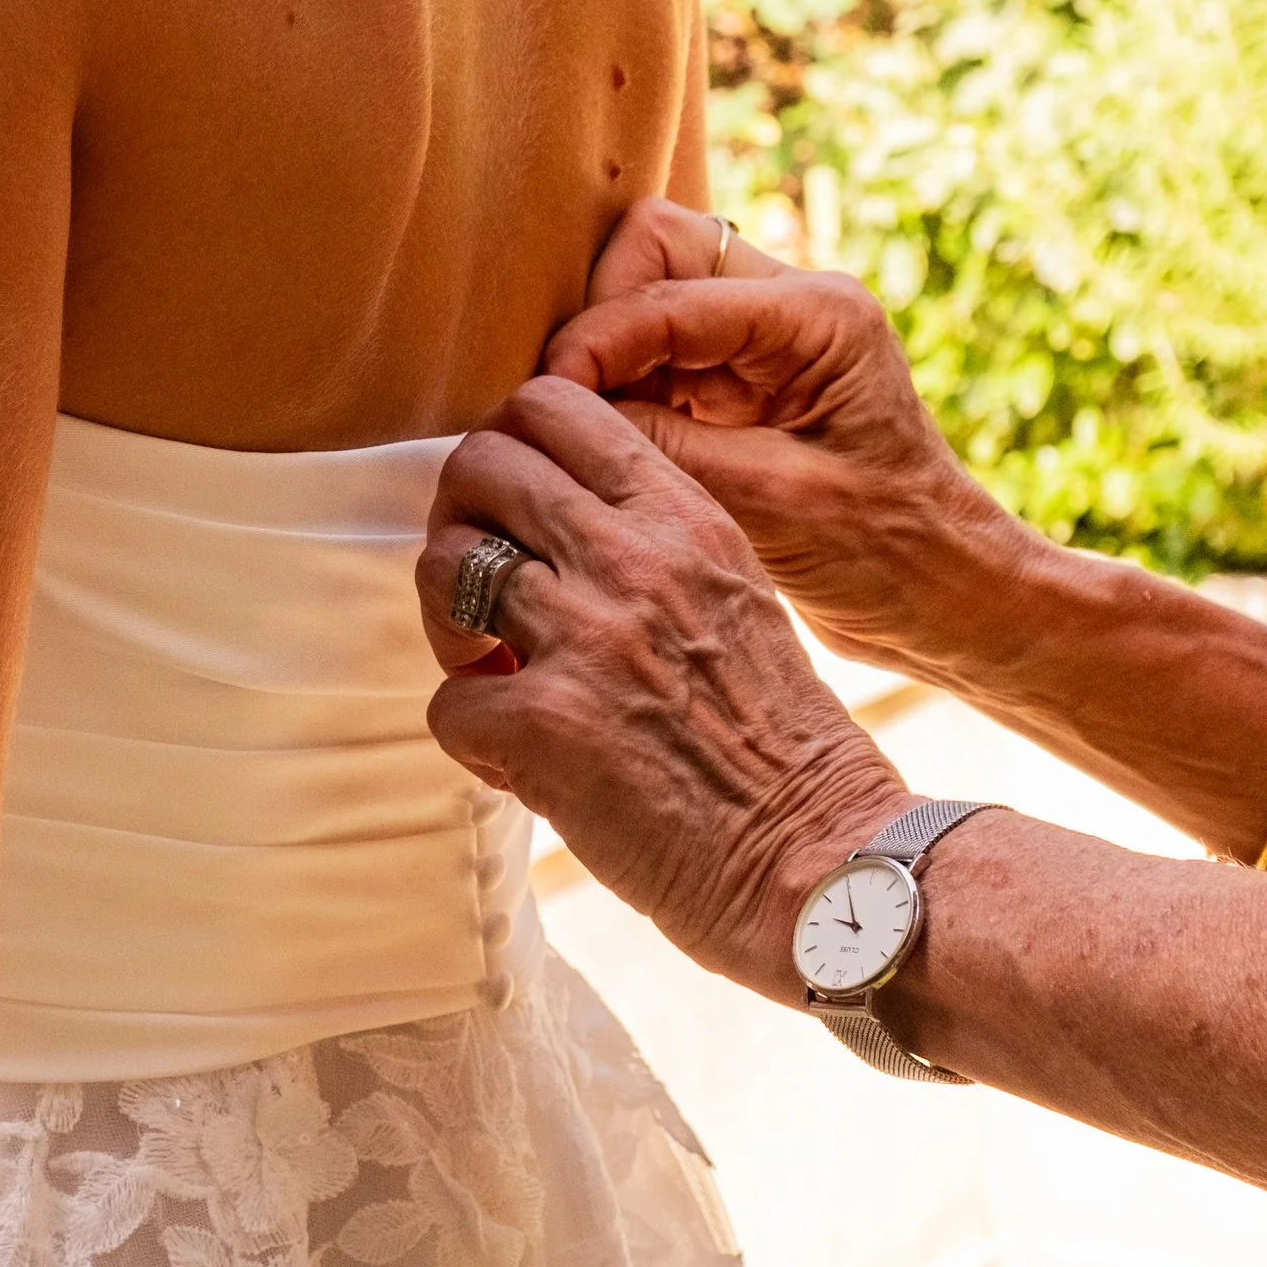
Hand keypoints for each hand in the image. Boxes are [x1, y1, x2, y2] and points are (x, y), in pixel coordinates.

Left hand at [418, 377, 907, 992]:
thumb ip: (653, 547)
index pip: (554, 403)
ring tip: (494, 672)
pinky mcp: (545, 723)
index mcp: (686, 517)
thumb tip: (546, 529)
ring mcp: (585, 636)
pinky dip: (472, 735)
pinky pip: (446, 699)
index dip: (508, 447)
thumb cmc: (779, 748)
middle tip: (482, 592)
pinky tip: (519, 760)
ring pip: (443, 566)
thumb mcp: (736, 599)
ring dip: (449, 624)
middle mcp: (633, 558)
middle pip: (479, 466)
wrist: (823, 863)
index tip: (513, 509)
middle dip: (461, 523)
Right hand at [541, 197, 1031, 677]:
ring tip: (580, 435)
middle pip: (654, 252)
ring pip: (646, 295)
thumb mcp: (770, 504)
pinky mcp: (740, 381)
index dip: (593, 340)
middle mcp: (792, 305)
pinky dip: (619, 390)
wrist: (942, 600)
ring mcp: (764, 339)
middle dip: (597, 321)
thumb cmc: (886, 557)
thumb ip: (665, 447)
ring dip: (604, 359)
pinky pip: (655, 354)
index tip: (543, 403)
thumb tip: (556, 412)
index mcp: (819, 315)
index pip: (669, 287)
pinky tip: (605, 449)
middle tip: (564, 410)